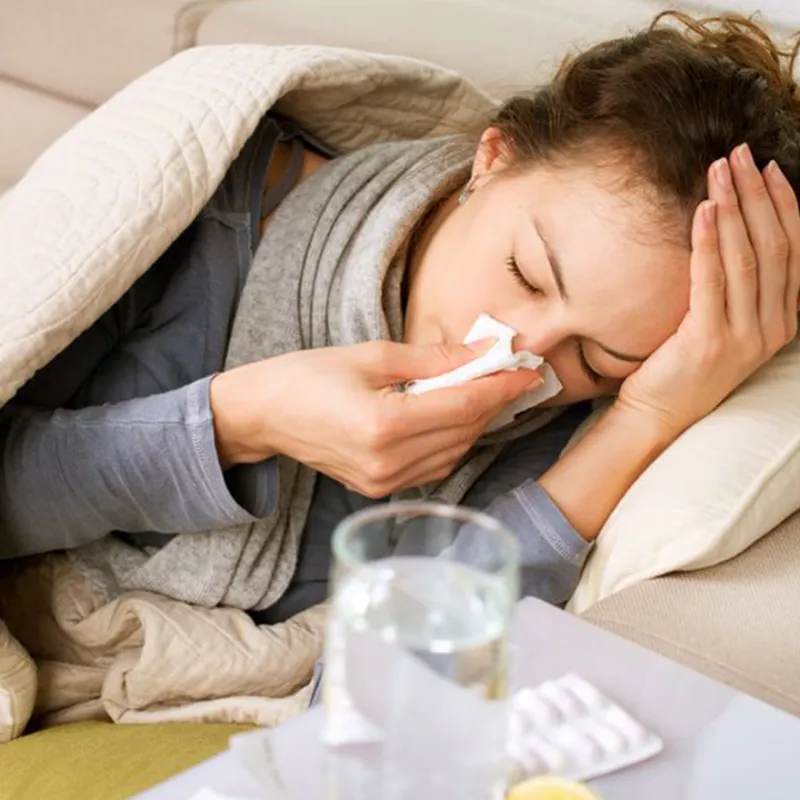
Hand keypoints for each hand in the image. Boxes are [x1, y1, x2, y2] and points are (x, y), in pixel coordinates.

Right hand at [209, 340, 541, 496]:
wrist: (263, 415)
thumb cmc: (307, 376)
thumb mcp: (371, 356)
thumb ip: (432, 360)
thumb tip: (481, 354)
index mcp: (383, 424)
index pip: (463, 406)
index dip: (500, 388)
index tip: (527, 370)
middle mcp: (387, 462)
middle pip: (464, 432)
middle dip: (493, 402)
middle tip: (511, 375)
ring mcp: (383, 482)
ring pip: (454, 453)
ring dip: (475, 422)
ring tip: (485, 391)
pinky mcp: (379, 488)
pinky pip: (433, 467)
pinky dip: (452, 441)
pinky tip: (455, 417)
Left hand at [618, 144, 799, 437]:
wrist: (658, 414)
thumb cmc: (684, 365)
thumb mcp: (725, 324)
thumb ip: (739, 288)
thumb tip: (735, 229)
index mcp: (783, 321)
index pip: (793, 251)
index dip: (784, 205)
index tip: (768, 169)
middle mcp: (772, 328)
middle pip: (773, 246)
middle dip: (759, 194)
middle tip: (740, 155)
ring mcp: (745, 337)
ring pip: (748, 258)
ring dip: (735, 207)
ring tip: (720, 169)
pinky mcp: (711, 341)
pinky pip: (713, 280)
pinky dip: (710, 241)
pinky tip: (704, 210)